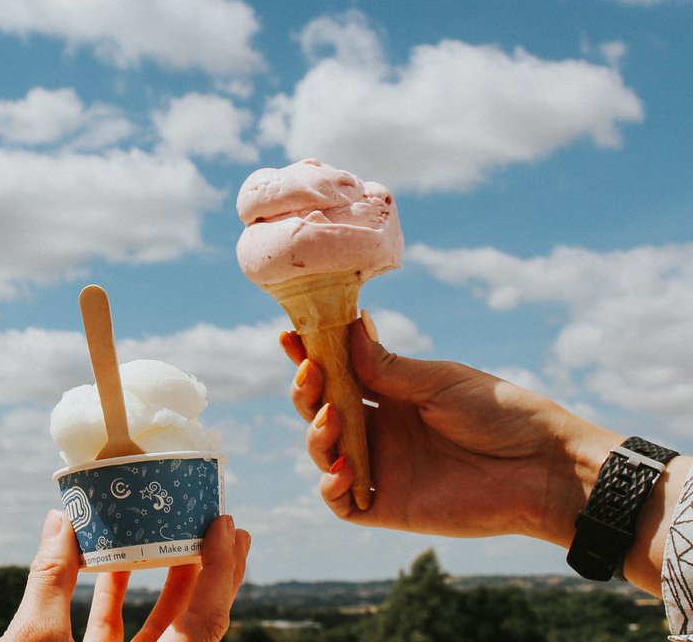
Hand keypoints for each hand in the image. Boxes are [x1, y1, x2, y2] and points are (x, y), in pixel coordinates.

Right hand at [2, 511, 250, 641]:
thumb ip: (51, 581)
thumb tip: (59, 521)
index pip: (206, 623)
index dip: (221, 571)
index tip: (226, 525)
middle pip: (198, 625)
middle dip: (212, 573)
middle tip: (223, 524)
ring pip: (166, 632)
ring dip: (168, 582)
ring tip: (175, 533)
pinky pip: (125, 639)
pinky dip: (121, 601)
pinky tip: (111, 563)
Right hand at [286, 316, 619, 546]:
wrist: (543, 468)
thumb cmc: (503, 415)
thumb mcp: (441, 381)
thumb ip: (388, 367)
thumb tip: (348, 326)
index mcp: (393, 394)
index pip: (340, 373)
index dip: (311, 356)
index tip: (289, 337)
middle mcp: (381, 429)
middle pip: (322, 410)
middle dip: (307, 391)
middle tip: (311, 374)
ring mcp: (382, 467)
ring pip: (323, 452)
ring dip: (315, 433)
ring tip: (331, 419)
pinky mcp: (388, 505)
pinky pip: (341, 501)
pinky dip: (330, 485)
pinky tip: (340, 468)